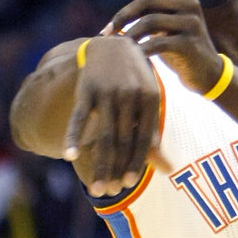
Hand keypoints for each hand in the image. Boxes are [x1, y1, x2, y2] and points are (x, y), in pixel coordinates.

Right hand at [63, 36, 162, 196]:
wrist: (115, 45)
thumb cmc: (136, 81)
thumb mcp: (149, 102)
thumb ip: (153, 135)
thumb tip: (168, 169)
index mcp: (151, 99)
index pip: (142, 139)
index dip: (134, 163)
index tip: (126, 184)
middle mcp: (130, 95)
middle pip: (123, 141)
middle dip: (115, 169)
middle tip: (108, 192)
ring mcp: (108, 92)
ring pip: (104, 135)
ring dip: (99, 164)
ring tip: (95, 188)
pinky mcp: (87, 88)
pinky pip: (79, 117)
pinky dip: (74, 136)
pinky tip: (69, 155)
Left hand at [104, 0, 225, 94]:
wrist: (207, 72)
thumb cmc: (179, 44)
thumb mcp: (164, 19)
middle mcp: (189, 4)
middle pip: (148, 1)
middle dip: (123, 15)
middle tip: (106, 31)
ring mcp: (191, 23)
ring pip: (151, 21)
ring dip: (129, 34)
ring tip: (117, 46)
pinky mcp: (190, 44)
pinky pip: (158, 43)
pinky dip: (141, 49)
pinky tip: (131, 57)